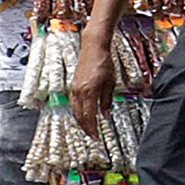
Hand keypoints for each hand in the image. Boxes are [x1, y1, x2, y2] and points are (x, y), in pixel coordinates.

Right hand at [70, 18, 115, 136]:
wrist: (93, 48)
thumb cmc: (104, 62)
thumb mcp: (110, 83)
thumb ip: (107, 101)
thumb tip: (106, 115)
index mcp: (89, 91)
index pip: (90, 116)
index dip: (93, 128)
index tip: (97, 136)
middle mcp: (79, 91)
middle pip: (80, 116)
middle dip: (86, 127)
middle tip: (93, 136)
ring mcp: (74, 88)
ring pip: (75, 110)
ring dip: (81, 121)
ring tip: (88, 128)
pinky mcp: (73, 85)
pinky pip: (73, 103)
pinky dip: (78, 112)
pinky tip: (83, 115)